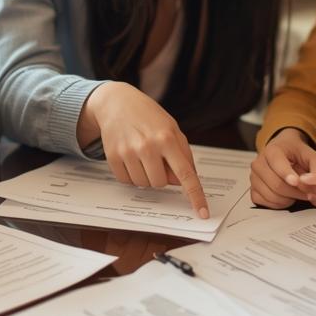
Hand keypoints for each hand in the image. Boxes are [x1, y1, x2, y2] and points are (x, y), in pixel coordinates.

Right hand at [84, 82, 208, 217]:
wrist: (116, 102)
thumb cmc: (148, 116)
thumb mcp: (172, 129)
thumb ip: (182, 155)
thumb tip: (182, 182)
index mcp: (167, 138)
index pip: (186, 174)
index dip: (196, 195)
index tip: (203, 213)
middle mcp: (148, 146)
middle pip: (161, 183)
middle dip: (161, 175)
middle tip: (156, 158)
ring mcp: (128, 152)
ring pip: (143, 184)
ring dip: (145, 175)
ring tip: (142, 155)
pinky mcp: (112, 156)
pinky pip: (126, 181)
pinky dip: (130, 174)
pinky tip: (130, 157)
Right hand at [250, 128, 315, 207]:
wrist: (283, 150)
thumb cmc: (296, 153)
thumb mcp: (312, 155)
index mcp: (272, 151)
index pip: (277, 165)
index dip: (287, 175)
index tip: (297, 182)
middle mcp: (259, 163)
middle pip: (277, 185)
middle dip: (296, 193)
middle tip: (310, 195)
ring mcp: (254, 178)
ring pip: (272, 196)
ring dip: (290, 200)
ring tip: (299, 194)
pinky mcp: (253, 190)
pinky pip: (265, 203)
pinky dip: (279, 204)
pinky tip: (287, 197)